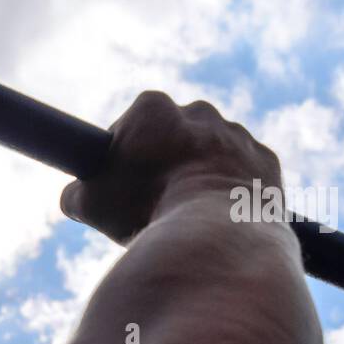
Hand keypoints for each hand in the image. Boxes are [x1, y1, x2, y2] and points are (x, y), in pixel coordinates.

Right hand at [60, 91, 282, 243]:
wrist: (215, 234)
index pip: (132, 124)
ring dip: (205, 176)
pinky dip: (237, 193)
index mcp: (153, 109)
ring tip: (194, 215)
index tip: (125, 184)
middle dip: (168, 162)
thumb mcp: (91, 204)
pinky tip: (225, 219)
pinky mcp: (268, 162)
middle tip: (158, 202)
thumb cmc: (146, 213)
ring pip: (215, 154)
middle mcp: (199, 112)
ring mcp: (238, 134)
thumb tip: (75, 198)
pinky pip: (248, 175)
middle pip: (177, 135)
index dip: (125, 155)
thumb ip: (76, 194)